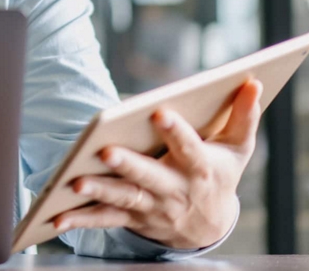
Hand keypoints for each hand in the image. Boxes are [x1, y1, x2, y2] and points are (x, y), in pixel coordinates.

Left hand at [51, 78, 263, 249]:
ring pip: (123, 199)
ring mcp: (151, 207)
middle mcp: (175, 190)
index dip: (176, 132)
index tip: (160, 112)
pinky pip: (105, 220)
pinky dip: (80, 219)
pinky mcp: (132, 218)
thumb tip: (252, 81)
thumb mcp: (238, 149)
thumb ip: (244, 116)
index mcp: (201, 168)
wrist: (208, 226)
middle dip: (128, 165)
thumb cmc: (219, 174)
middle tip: (106, 151)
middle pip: (149, 177)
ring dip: (99, 191)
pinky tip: (57, 215)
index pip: (189, 148)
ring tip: (76, 182)